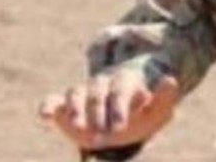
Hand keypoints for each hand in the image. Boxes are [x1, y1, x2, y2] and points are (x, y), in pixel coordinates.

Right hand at [39, 72, 179, 153]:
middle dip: (98, 113)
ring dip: (76, 111)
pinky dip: (48, 105)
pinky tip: (44, 114)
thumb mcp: (158, 111)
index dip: (120, 108)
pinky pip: (54, 102)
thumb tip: (170, 80)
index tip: (120, 127)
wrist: (123, 119)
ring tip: (80, 130)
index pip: (121, 91)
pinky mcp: (65, 107)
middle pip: (97, 93)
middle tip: (101, 137)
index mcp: (125, 83)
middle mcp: (102, 85)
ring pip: (76, 93)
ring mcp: (83, 94)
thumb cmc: (142, 115)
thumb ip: (165, 98)